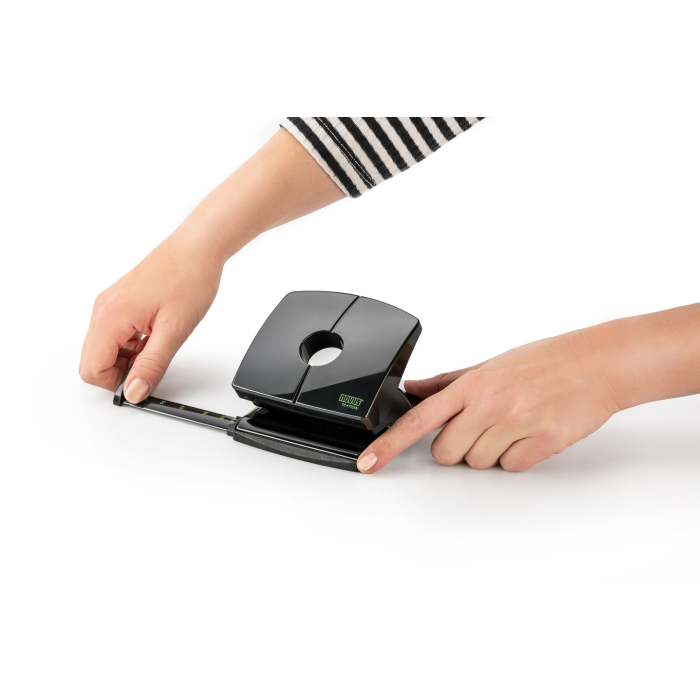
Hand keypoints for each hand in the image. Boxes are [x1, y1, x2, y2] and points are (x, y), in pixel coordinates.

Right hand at [79, 128, 343, 402]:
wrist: (198, 248)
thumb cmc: (189, 279)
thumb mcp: (173, 332)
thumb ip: (150, 366)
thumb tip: (133, 393)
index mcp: (110, 317)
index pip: (91, 369)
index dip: (117, 383)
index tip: (142, 381)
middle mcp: (103, 309)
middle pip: (93, 360)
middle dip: (120, 372)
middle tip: (152, 366)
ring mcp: (110, 304)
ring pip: (104, 348)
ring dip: (128, 358)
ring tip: (160, 345)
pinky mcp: (120, 302)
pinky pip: (115, 334)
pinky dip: (132, 344)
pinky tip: (156, 336)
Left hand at [357, 327, 622, 472]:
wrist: (597, 363)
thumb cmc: (544, 361)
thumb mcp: (489, 365)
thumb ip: (447, 382)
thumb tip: (412, 389)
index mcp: (471, 384)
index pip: (418, 419)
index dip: (389, 444)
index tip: (369, 462)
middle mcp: (489, 404)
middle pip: (446, 453)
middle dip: (457, 448)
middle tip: (482, 427)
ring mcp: (516, 423)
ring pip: (478, 463)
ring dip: (490, 452)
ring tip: (513, 424)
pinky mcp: (543, 442)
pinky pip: (512, 467)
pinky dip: (518, 457)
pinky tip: (531, 433)